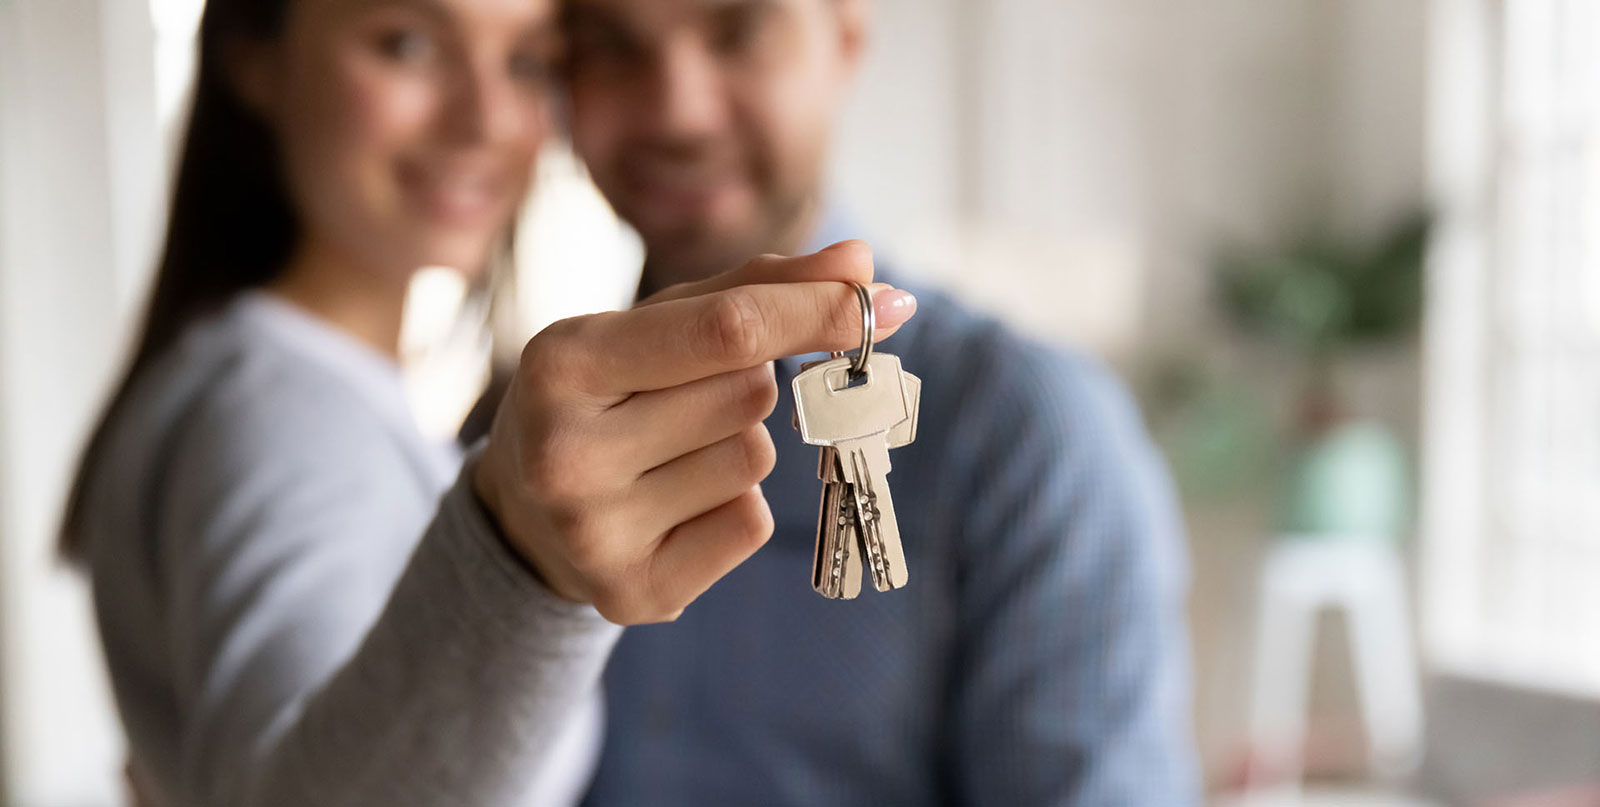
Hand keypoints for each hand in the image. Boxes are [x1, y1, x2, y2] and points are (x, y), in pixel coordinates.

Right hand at [472, 242, 917, 623]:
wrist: (524, 512)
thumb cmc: (611, 393)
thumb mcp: (658, 324)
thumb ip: (757, 287)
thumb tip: (863, 261)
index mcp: (564, 362)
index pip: (727, 329)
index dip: (813, 311)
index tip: (879, 301)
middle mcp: (567, 453)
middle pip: (749, 396)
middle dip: (747, 385)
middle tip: (684, 400)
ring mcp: (594, 533)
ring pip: (753, 462)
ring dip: (738, 449)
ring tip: (670, 457)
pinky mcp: (631, 593)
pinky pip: (749, 527)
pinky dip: (734, 511)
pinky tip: (674, 509)